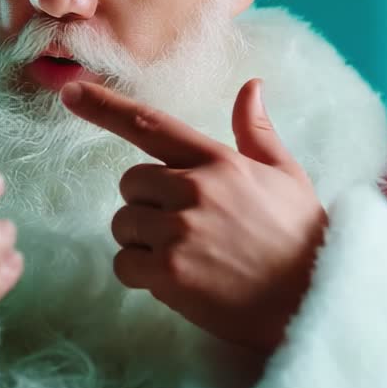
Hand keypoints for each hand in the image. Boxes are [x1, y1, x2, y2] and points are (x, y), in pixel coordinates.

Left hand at [61, 79, 326, 355]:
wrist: (316, 301)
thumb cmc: (302, 238)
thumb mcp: (286, 175)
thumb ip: (257, 132)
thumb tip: (252, 86)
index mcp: (218, 161)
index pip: (150, 125)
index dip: (105, 107)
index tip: (70, 92)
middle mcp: (194, 189)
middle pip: (129, 183)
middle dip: (146, 204)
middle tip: (185, 229)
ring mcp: (180, 231)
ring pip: (124, 225)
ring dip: (143, 242)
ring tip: (188, 257)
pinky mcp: (170, 273)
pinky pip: (124, 264)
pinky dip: (141, 274)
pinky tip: (178, 281)